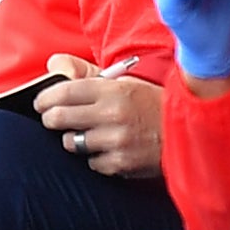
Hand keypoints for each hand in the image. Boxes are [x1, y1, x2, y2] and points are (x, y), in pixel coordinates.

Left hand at [35, 53, 164, 176]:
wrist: (189, 131)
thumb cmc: (151, 104)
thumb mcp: (124, 81)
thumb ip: (87, 74)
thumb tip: (54, 66)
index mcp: (113, 90)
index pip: (64, 91)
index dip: (45, 99)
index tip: (40, 103)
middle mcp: (112, 114)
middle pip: (59, 118)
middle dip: (50, 119)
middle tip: (51, 119)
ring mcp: (116, 141)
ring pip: (71, 143)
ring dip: (74, 139)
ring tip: (88, 134)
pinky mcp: (121, 164)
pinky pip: (91, 163)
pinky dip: (95, 158)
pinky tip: (108, 149)